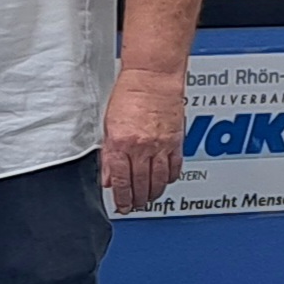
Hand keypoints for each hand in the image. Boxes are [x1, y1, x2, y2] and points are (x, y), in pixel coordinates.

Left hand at [99, 70, 185, 215]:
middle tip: (134, 206)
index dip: (121, 198)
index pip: (121, 181)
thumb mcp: (108, 125)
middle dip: (137, 200)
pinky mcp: (176, 141)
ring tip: (149, 199)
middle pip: (141, 185)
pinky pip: (175, 168)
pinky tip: (165, 182)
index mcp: (121, 143)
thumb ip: (108, 154)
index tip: (121, 206)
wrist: (153, 76)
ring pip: (159, 181)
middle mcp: (142, 147)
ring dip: (153, 194)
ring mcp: (161, 146)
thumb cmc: (129, 94)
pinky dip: (170, 178)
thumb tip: (107, 177)